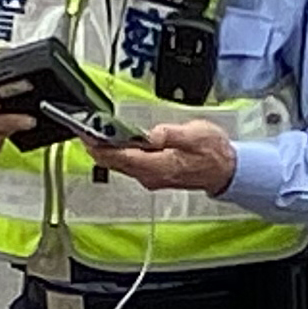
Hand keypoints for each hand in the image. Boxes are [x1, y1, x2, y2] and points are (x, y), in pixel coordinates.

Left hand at [94, 119, 237, 194]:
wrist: (225, 170)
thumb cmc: (213, 153)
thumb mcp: (196, 135)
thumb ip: (171, 134)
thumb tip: (152, 134)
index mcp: (159, 166)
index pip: (120, 158)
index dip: (100, 147)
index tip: (87, 135)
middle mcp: (151, 176)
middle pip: (114, 163)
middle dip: (97, 148)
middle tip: (83, 131)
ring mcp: (151, 177)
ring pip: (119, 165)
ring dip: (105, 151)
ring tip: (92, 135)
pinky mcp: (153, 174)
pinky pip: (128, 165)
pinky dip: (117, 154)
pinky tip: (113, 144)